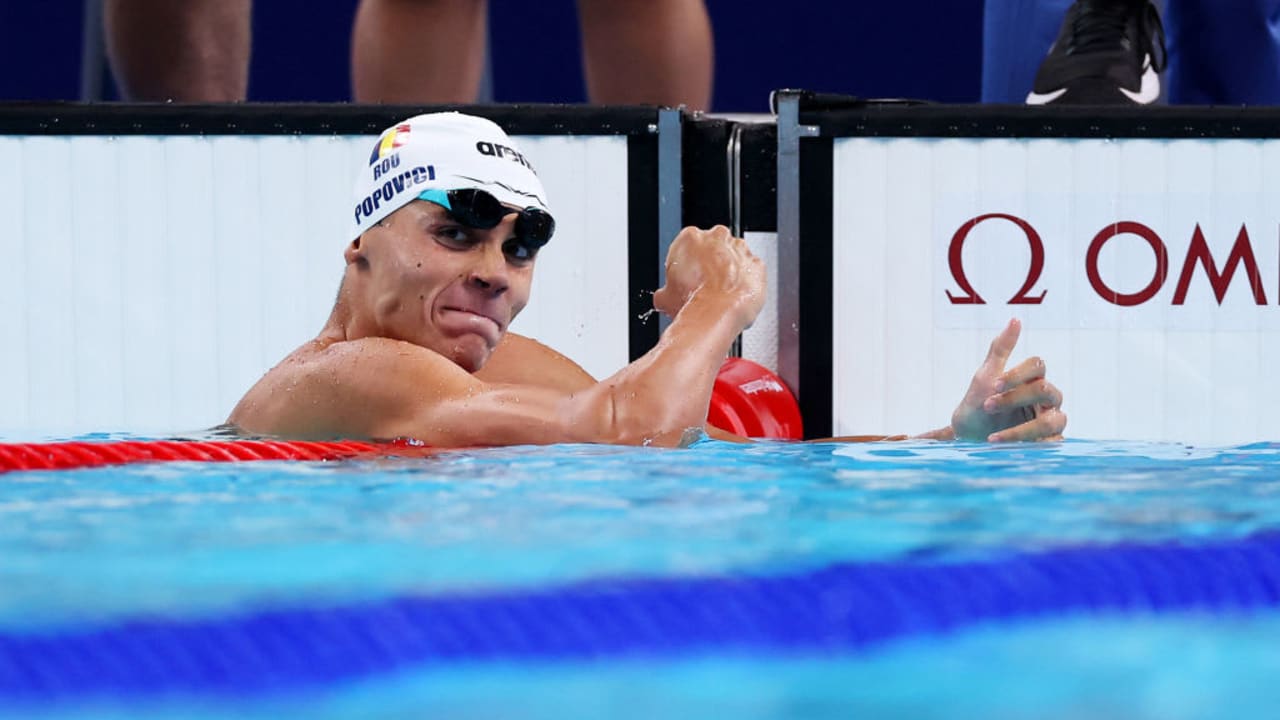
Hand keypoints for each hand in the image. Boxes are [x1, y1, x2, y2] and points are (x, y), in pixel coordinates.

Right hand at [652, 225, 765, 326]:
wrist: (715, 314)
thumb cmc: (692, 302)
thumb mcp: (665, 298)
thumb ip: (665, 291)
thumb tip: (664, 298)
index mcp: (690, 238)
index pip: (688, 246)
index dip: (688, 264)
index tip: (688, 278)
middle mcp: (717, 237)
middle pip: (714, 247)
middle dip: (710, 263)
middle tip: (704, 285)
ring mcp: (740, 250)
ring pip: (735, 257)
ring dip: (730, 271)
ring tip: (721, 293)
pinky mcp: (757, 264)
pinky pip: (752, 271)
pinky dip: (746, 281)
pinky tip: (736, 295)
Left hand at [949, 319, 1065, 441]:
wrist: (968, 441)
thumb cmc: (978, 407)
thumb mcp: (985, 378)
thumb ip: (1000, 349)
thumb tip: (1015, 319)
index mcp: (1032, 379)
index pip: (1037, 365)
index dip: (1017, 374)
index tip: (993, 386)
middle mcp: (1047, 400)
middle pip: (1045, 390)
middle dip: (1015, 398)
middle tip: (988, 406)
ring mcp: (1051, 423)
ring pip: (1053, 420)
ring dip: (1021, 429)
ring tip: (993, 438)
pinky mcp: (1050, 445)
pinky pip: (1050, 444)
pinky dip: (1027, 447)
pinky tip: (1006, 449)